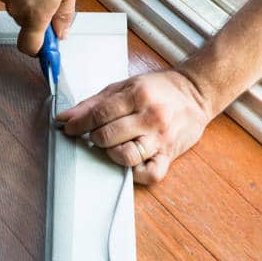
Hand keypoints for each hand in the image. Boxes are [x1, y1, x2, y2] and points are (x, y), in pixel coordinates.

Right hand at [0, 0, 77, 54]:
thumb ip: (65, 13)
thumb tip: (62, 32)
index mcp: (35, 15)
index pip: (30, 48)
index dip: (41, 51)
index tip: (52, 49)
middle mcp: (17, 10)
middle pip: (29, 27)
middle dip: (42, 19)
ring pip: (22, 10)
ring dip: (34, 1)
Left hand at [56, 71, 211, 183]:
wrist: (196, 93)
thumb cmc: (157, 89)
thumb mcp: (123, 87)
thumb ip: (93, 103)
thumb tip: (64, 118)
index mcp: (138, 96)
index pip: (99, 115)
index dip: (79, 124)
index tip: (69, 129)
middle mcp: (151, 117)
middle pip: (108, 137)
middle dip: (94, 138)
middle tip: (95, 135)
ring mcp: (161, 139)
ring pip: (125, 156)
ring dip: (111, 153)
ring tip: (113, 145)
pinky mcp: (169, 155)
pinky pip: (149, 174)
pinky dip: (135, 173)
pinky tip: (129, 162)